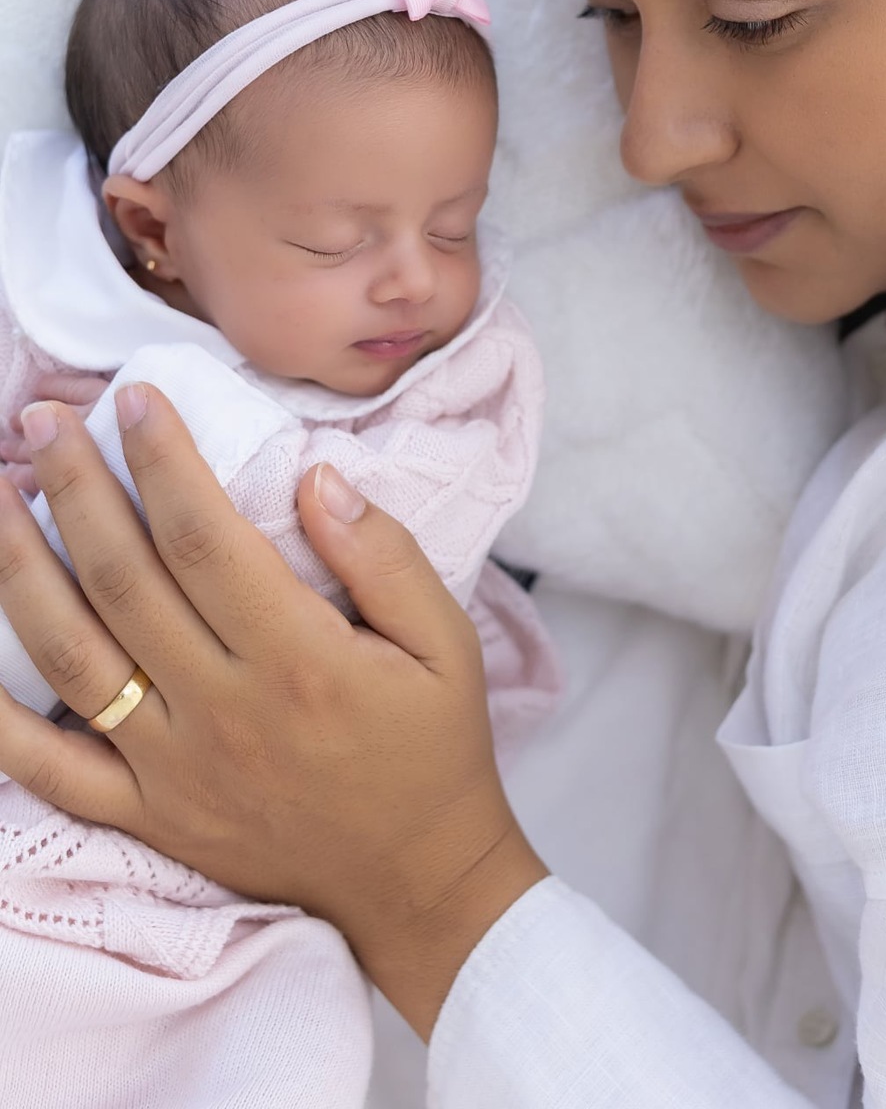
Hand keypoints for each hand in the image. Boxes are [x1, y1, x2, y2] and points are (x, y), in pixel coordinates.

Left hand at [0, 386, 546, 1036]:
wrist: (418, 883)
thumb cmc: (433, 749)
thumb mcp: (446, 642)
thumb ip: (385, 556)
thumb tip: (316, 479)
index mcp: (299, 659)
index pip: (205, 537)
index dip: (162, 460)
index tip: (135, 399)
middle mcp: (224, 711)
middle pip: (124, 580)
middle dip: (75, 488)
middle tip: (43, 420)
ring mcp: (175, 771)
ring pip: (73, 657)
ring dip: (21, 570)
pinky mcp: (149, 818)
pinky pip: (50, 769)